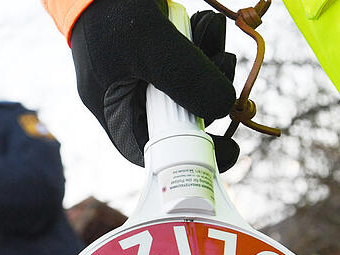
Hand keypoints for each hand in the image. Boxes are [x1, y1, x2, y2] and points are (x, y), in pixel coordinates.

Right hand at [70, 0, 239, 171]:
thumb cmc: (110, 9)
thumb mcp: (150, 45)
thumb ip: (186, 79)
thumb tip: (225, 107)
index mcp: (115, 112)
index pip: (155, 151)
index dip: (192, 155)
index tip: (229, 148)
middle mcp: (131, 99)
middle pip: (182, 118)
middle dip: (209, 94)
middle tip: (223, 64)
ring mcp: (148, 76)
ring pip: (192, 87)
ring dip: (213, 62)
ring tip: (213, 32)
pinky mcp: (163, 52)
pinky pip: (193, 60)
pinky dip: (207, 45)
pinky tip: (208, 25)